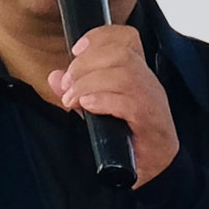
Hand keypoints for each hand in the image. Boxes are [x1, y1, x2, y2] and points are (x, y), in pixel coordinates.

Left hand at [51, 23, 180, 181]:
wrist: (153, 171)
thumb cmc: (128, 138)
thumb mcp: (96, 109)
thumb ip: (76, 90)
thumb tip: (55, 77)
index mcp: (137, 73)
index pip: (126, 38)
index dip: (99, 37)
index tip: (76, 50)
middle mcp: (148, 82)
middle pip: (120, 53)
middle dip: (85, 65)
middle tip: (68, 86)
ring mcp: (152, 101)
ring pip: (124, 74)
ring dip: (89, 84)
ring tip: (73, 100)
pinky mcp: (151, 122)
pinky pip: (129, 102)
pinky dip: (103, 100)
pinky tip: (88, 107)